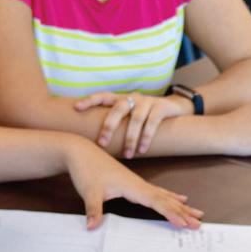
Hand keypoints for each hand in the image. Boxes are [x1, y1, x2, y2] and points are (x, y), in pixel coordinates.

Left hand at [65, 139, 202, 229]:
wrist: (81, 152)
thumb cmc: (86, 169)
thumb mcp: (88, 192)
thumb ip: (94, 210)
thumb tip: (93, 227)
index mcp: (132, 186)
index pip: (156, 202)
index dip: (171, 213)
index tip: (184, 224)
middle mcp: (138, 184)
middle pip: (166, 199)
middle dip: (183, 212)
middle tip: (199, 223)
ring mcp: (137, 183)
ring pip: (164, 196)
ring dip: (181, 205)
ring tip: (196, 212)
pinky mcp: (133, 183)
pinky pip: (157, 192)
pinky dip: (170, 197)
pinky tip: (177, 198)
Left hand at [75, 91, 190, 157]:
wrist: (174, 108)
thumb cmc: (144, 116)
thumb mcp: (129, 115)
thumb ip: (116, 122)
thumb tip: (94, 142)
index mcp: (121, 99)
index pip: (103, 96)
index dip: (89, 100)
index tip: (76, 108)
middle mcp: (132, 98)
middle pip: (118, 109)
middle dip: (109, 126)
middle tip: (102, 143)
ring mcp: (147, 102)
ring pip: (135, 119)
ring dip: (130, 138)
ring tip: (127, 155)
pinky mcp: (160, 107)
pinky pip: (152, 123)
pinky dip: (146, 137)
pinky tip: (142, 149)